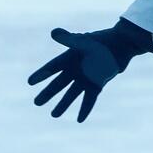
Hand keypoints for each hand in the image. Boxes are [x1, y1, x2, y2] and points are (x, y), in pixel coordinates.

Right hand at [27, 18, 152, 121]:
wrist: (122, 45)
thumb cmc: (103, 41)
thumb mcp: (85, 42)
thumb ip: (70, 40)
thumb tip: (53, 33)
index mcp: (70, 57)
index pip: (52, 68)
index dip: (41, 75)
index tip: (30, 82)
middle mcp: (76, 68)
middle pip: (59, 83)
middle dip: (48, 93)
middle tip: (37, 103)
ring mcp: (86, 77)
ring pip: (72, 94)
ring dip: (63, 104)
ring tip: (54, 115)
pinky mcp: (98, 83)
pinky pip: (89, 98)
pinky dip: (85, 108)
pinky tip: (80, 120)